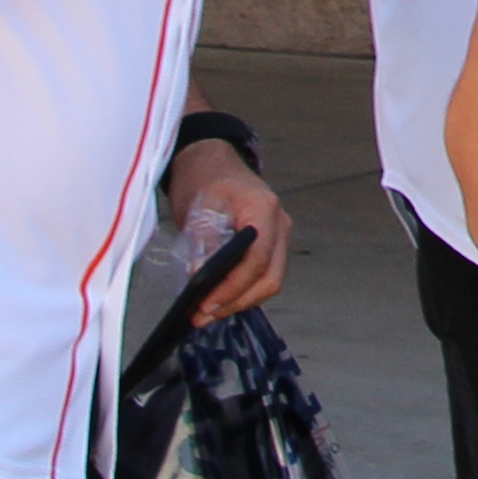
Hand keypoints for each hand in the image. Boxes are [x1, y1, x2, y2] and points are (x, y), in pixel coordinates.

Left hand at [167, 141, 288, 317]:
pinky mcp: (272, 244)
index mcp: (263, 208)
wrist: (211, 162)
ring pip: (271, 281)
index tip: (206, 303)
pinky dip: (244, 292)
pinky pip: (264, 275)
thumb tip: (201, 276)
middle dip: (237, 301)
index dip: (233, 286)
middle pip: (270, 276)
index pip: (257, 259)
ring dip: (240, 301)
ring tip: (207, 313)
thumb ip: (203, 240)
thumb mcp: (197, 206)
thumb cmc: (204, 179)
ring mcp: (279, 235)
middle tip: (203, 315)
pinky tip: (219, 300)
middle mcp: (279, 223)